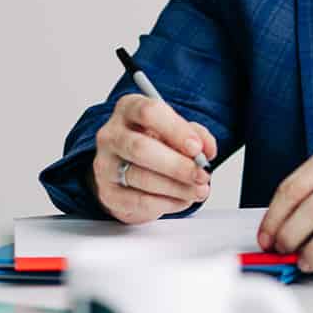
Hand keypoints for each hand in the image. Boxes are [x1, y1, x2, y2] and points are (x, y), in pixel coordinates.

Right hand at [91, 94, 217, 224]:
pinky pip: (139, 201)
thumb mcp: (177, 131)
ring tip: (199, 190)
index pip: (149, 113)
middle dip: (177, 165)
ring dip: (177, 187)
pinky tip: (183, 199)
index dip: (176, 131)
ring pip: (142, 178)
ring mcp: (106, 165)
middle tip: (201, 174)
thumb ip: (196, 135)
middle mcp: (111, 135)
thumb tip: (207, 149)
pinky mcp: (108, 194)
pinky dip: (167, 203)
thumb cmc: (155, 144)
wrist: (128, 172)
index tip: (197, 148)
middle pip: (141, 148)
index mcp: (129, 108)